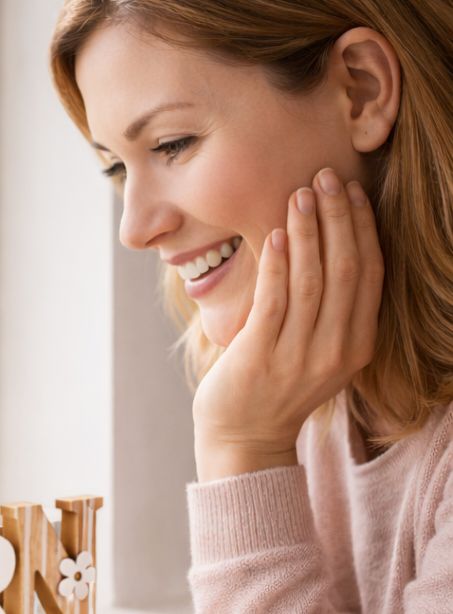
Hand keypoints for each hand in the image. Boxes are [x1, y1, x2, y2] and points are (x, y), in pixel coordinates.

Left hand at [193, 168, 383, 481]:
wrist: (242, 436)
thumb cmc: (275, 385)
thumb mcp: (317, 350)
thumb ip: (330, 309)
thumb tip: (326, 242)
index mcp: (357, 345)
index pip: (370, 273)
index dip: (364, 228)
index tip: (352, 190)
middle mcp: (335, 351)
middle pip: (347, 269)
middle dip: (338, 217)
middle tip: (325, 177)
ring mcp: (299, 356)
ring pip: (312, 280)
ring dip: (307, 231)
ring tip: (299, 195)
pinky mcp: (260, 357)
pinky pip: (274, 301)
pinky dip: (276, 265)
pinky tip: (273, 236)